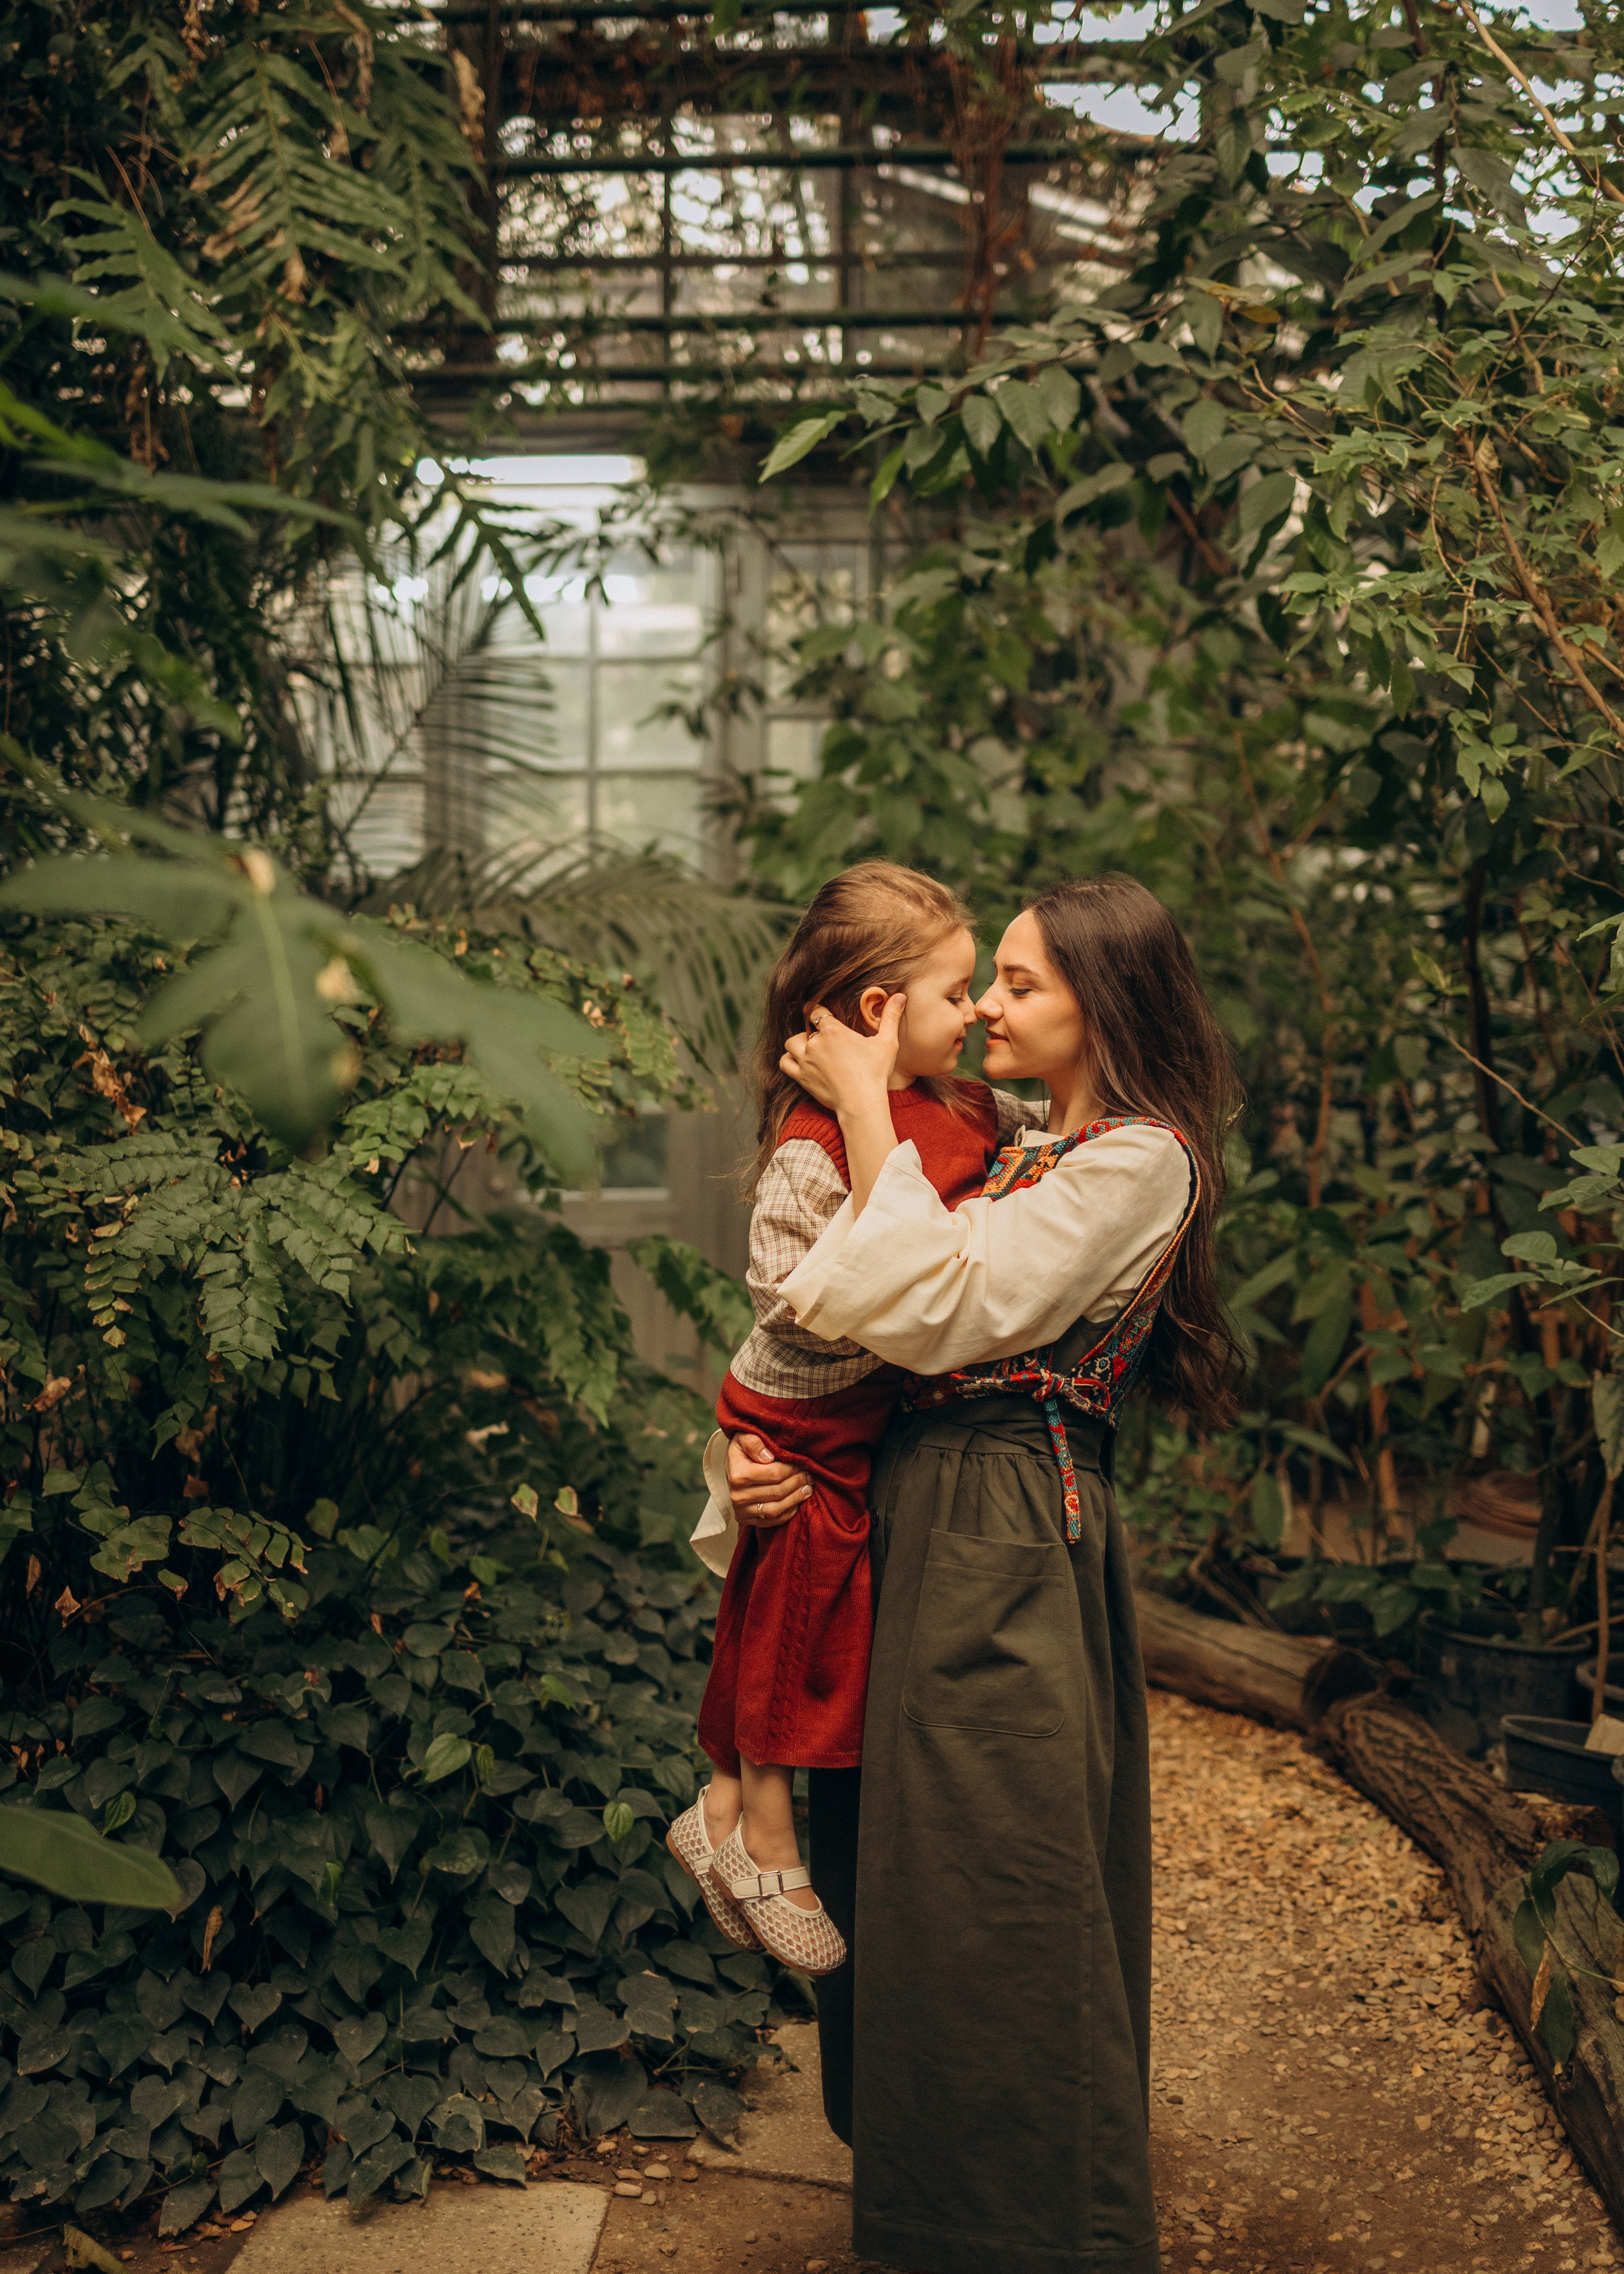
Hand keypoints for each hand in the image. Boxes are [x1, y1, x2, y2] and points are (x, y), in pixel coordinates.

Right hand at [726, 1430, 811, 1526]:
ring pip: (776, 1509)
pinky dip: (788, 1512)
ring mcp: (741, 1510)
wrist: (731, 1469)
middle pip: (778, 1491)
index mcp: (738, 1474)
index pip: (774, 1474)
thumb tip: (768, 1456)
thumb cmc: (742, 1451)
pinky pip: (772, 1520)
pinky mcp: (746, 1520)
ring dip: (796, 1499)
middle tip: (809, 1475)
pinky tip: (796, 1501)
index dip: (793, 1469)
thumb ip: (753, 1442)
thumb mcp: (743, 1437)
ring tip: (807, 1488)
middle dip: (798, 1482)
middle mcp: (738, 1495)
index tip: (803, 1463)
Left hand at [780, 993, 905, 1115]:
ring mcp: (806, 1061)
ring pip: (791, 1043)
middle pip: (805, 1028)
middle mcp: (815, 1043)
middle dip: (812, 1031)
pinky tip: (798, 1061)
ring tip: (810, 1048)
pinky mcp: (802, 1077)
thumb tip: (900, 996)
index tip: (823, 1015)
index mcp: (833, 1031)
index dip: (819, 1012)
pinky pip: (785, 1063)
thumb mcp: (888, 1043)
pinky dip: (789, 1060)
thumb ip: (891, 1017)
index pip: (817, 1011)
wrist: (861, 1103)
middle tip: (824, 1038)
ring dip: (798, 1043)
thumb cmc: (875, 1073)